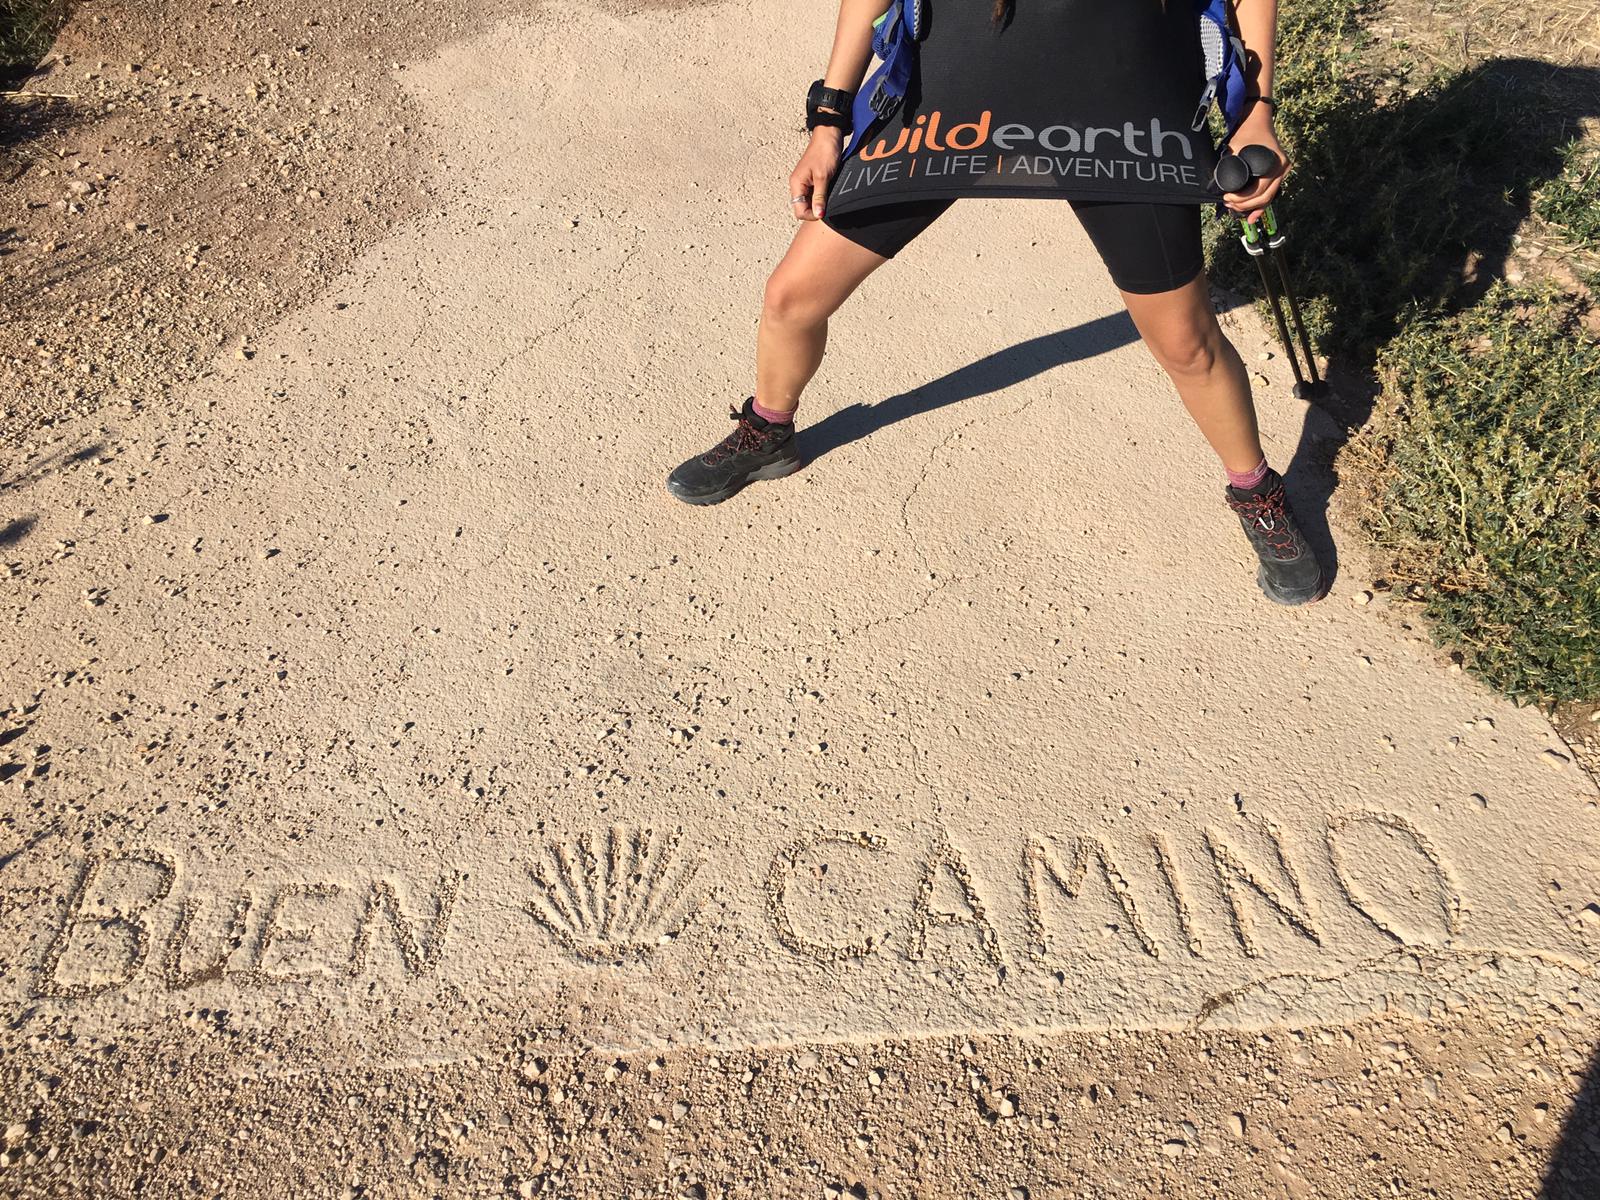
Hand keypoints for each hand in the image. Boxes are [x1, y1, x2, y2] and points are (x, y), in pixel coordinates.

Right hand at [790, 127, 842, 220]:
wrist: (829, 134)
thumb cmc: (825, 151)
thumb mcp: (823, 177)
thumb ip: (820, 197)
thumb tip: (818, 215)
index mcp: (796, 184)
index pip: (799, 211)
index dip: (812, 215)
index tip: (825, 211)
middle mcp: (798, 185)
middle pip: (804, 208)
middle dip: (816, 210)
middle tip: (830, 205)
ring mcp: (805, 183)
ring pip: (810, 203)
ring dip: (820, 204)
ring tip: (831, 197)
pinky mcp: (813, 180)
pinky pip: (815, 195)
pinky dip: (823, 197)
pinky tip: (831, 192)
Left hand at [1222, 108, 1289, 222]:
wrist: (1257, 120)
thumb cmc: (1247, 132)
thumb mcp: (1236, 149)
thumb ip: (1229, 165)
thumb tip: (1218, 188)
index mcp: (1276, 164)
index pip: (1258, 192)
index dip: (1241, 200)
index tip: (1226, 198)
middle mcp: (1282, 169)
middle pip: (1264, 198)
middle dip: (1245, 206)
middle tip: (1228, 204)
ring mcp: (1282, 172)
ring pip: (1268, 198)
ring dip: (1251, 207)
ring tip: (1235, 210)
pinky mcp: (1277, 174)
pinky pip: (1270, 193)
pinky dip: (1261, 206)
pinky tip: (1252, 217)